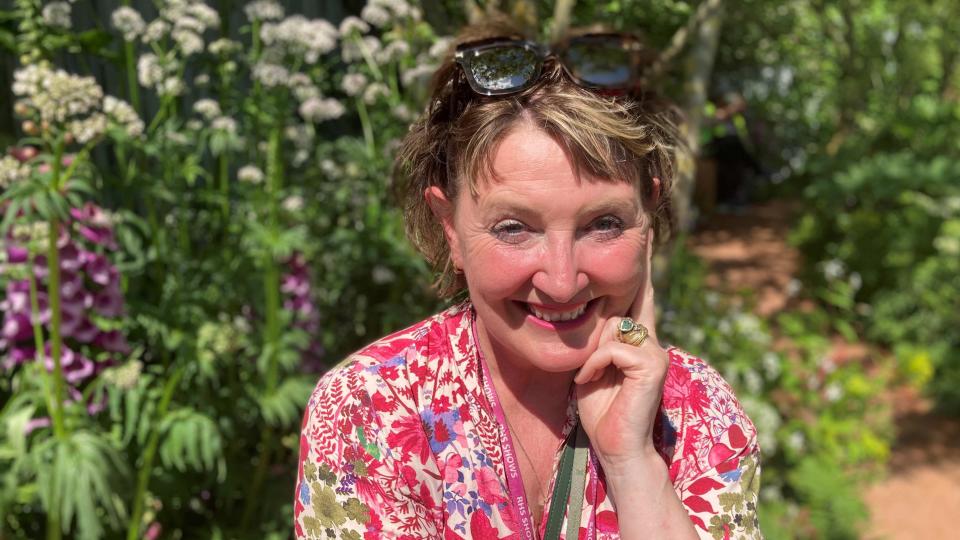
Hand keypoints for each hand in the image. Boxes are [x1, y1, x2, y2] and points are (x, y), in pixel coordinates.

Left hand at [574, 230, 669, 470]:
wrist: (616, 445)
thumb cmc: (599, 407)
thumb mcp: (589, 363)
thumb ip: (594, 337)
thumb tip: (582, 309)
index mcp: (635, 337)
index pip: (638, 292)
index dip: (641, 263)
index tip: (644, 230)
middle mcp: (649, 338)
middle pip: (635, 294)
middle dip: (635, 266)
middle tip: (639, 231)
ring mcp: (654, 350)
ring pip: (614, 326)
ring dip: (592, 350)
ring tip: (588, 374)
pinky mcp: (653, 364)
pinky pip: (612, 348)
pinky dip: (594, 364)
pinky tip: (591, 381)